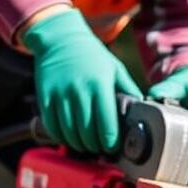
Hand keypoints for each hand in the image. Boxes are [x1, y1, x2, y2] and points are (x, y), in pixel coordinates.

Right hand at [23, 9, 141, 153]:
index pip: (107, 125)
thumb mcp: (115, 68)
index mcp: (100, 85)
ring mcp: (60, 95)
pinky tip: (69, 136)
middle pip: (88, 134)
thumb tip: (142, 110)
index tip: (113, 148)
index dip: (111, 143)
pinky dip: (61, 137)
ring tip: (86, 145)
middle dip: (96, 146)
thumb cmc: (92, 55)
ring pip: (69, 133)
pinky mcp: (45, 98)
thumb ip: (128, 89)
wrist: (60, 38)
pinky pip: (52, 127)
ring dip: (79, 145)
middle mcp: (80, 91)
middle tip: (100, 148)